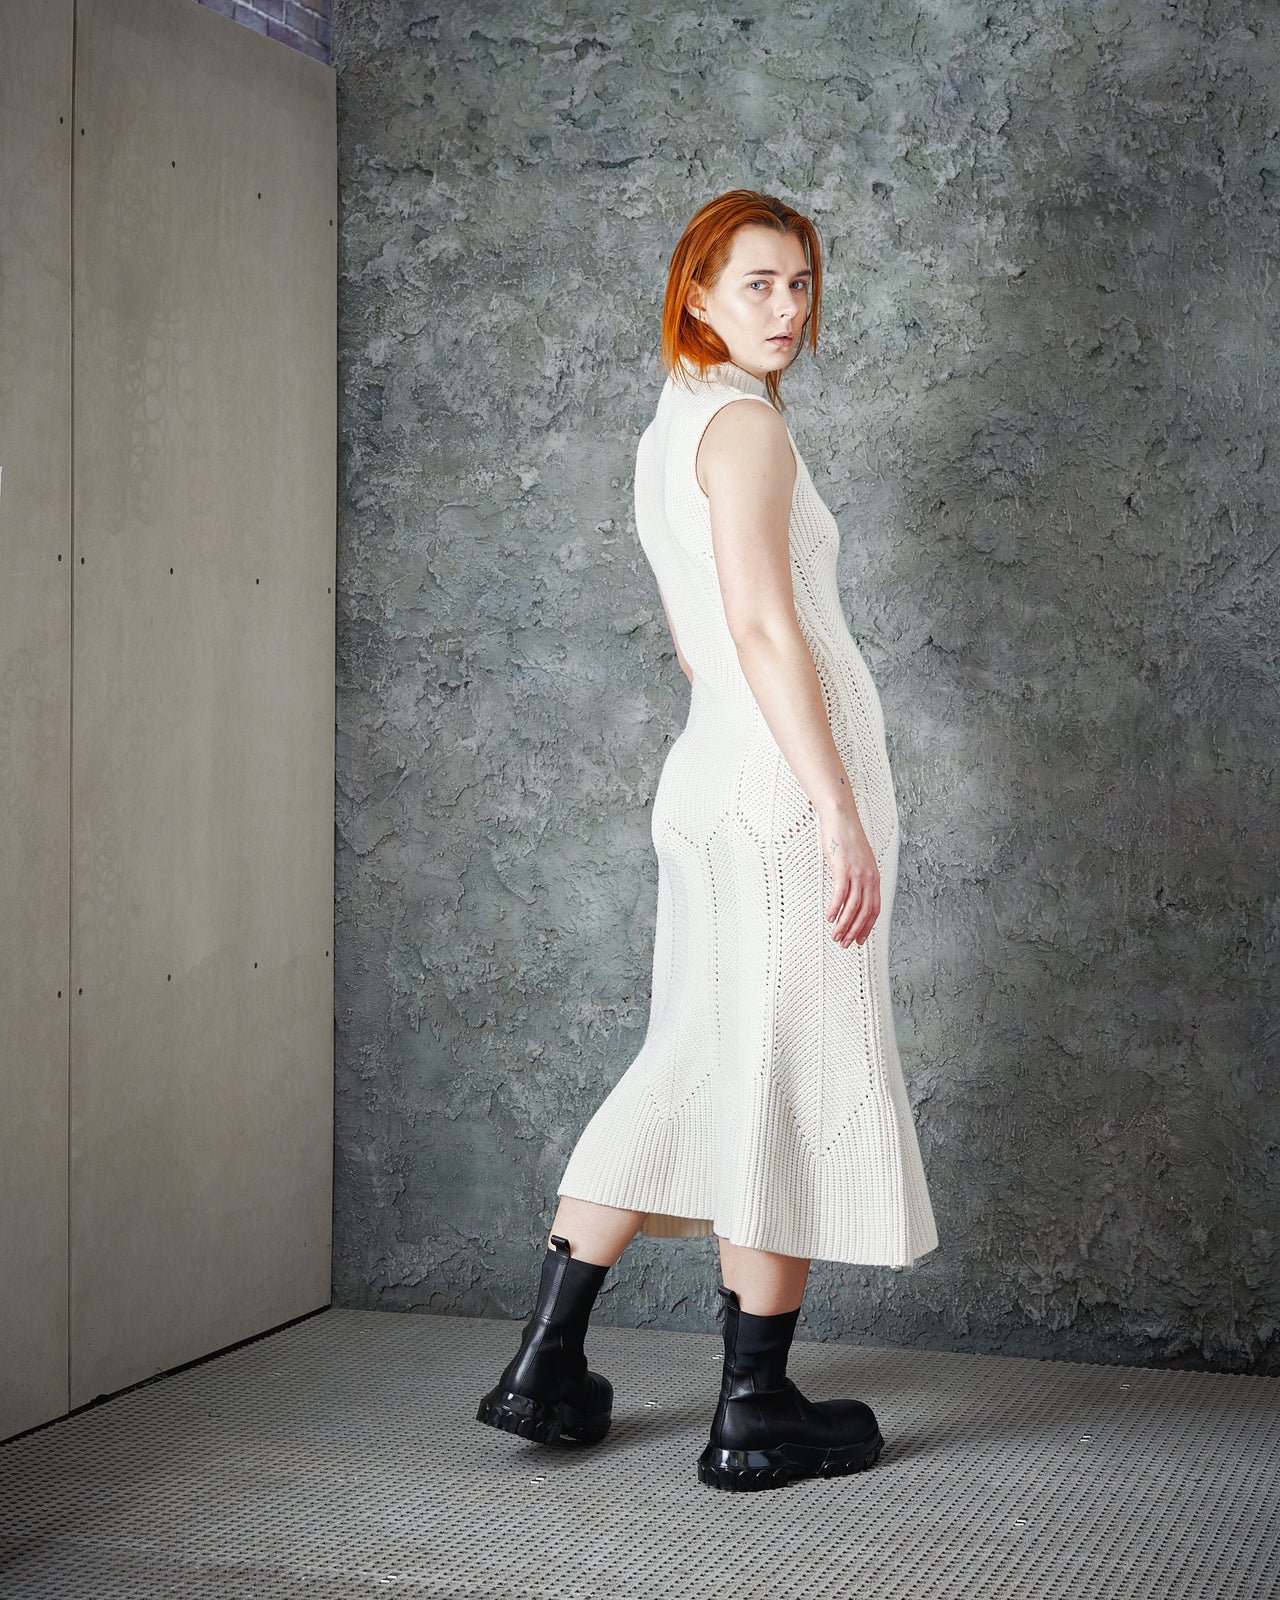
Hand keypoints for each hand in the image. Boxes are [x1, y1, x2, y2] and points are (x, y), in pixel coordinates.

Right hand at [819, 805, 879, 947]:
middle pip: (865, 912)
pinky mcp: (843, 868)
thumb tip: (850, 894)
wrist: (842, 817)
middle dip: (855, 931)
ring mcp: (857, 873)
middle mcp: (869, 877)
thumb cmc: (846, 837)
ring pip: (853, 907)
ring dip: (844, 925)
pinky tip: (830, 917)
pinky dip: (836, 908)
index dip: (867, 927)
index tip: (858, 940)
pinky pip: (841, 894)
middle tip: (844, 944)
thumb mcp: (858, 860)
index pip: (875, 909)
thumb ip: (858, 877)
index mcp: (874, 877)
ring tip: (835, 936)